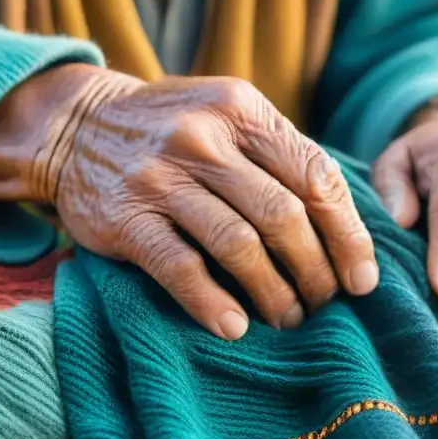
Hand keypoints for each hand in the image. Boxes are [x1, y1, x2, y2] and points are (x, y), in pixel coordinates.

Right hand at [46, 67, 378, 339]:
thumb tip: (347, 230)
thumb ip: (279, 157)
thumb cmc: (173, 132)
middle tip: (323, 304)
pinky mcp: (124, 217)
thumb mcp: (227, 118)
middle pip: (284, 216)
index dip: (348, 235)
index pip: (316, 176)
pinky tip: (234, 327)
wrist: (76, 126)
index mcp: (242, 111)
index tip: (361, 279)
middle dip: (315, 271)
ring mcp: (161, 176)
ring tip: (286, 320)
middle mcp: (204, 137)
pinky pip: (180, 269)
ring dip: (273, 294)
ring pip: (239, 245)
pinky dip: (213, 304)